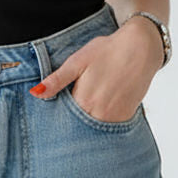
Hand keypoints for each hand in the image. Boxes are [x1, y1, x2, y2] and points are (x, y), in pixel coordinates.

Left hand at [29, 17, 162, 122]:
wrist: (141, 48)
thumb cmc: (108, 51)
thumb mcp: (77, 61)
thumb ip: (57, 80)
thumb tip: (36, 93)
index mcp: (83, 101)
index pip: (63, 119)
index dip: (57, 116)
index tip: (52, 115)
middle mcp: (99, 114)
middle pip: (78, 127)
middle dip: (71, 123)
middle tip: (72, 109)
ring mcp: (115, 118)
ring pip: (94, 129)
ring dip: (86, 124)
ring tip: (88, 105)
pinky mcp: (127, 117)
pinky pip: (109, 127)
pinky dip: (102, 122)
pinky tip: (100, 108)